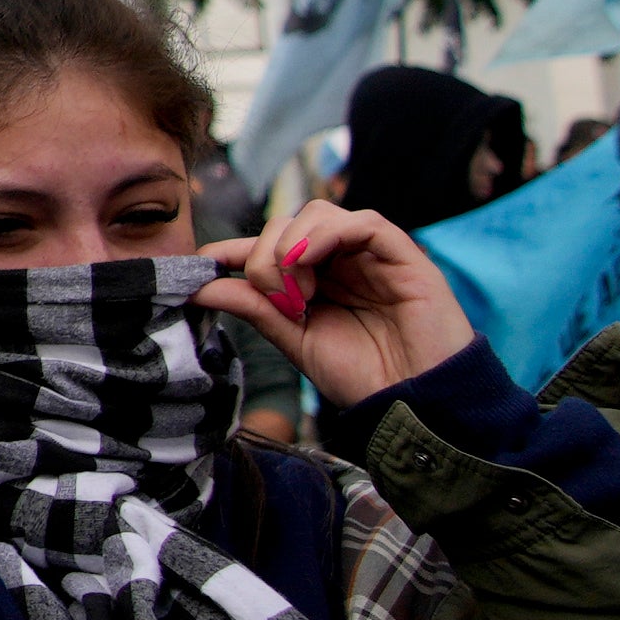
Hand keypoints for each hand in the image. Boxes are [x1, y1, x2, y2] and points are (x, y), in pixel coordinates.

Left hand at [200, 201, 479, 412]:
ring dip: (292, 245)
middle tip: (273, 298)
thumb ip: (256, 309)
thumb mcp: (297, 341)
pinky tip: (308, 261)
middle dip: (264, 254)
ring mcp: (372, 256)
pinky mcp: (403, 257)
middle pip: (287, 223)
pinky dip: (327, 233)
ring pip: (319, 214)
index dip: (234, 249)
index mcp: (317, 279)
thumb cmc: (365, 377)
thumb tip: (201, 288)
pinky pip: (364, 223)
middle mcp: (342, 261)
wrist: (418, 404)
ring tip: (298, 293)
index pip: (269, 245)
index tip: (203, 265)